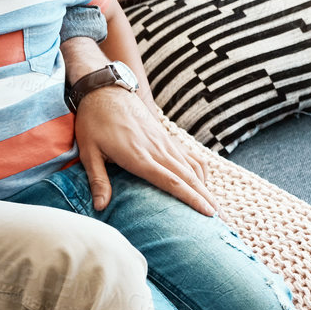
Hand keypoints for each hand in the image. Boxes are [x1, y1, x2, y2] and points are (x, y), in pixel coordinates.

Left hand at [74, 85, 216, 215]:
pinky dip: (200, 170)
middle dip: (206, 198)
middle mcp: (158, 150)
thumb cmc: (94, 122)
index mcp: (139, 157)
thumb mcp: (88, 151)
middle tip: (221, 219)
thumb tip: (101, 206)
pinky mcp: (166, 137)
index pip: (172, 182)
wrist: (105, 90)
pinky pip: (189, 155)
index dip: (191, 199)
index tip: (208, 213)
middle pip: (188, 178)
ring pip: (191, 167)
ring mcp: (165, 142)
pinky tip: (203, 182)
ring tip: (216, 206)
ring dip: (205, 187)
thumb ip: (98, 180)